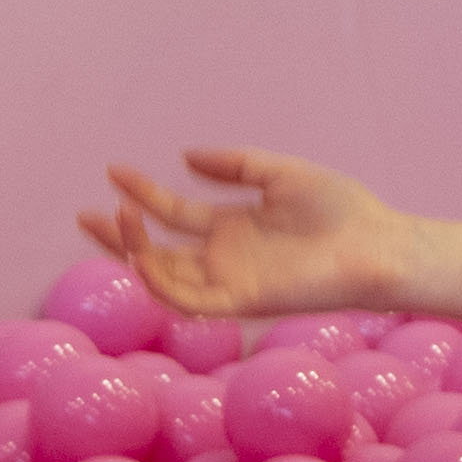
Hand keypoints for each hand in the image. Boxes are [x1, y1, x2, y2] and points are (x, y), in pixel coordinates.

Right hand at [81, 146, 411, 323]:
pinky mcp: (240, 303)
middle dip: (120, 237)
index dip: (143, 194)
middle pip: (157, 252)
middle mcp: (224, 259)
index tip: (114, 171)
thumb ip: (234, 165)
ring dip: (135, 255)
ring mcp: (230, 282)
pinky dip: (161, 283)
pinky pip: (189, 301)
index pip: (174, 215)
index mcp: (232, 230)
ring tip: (117, 219)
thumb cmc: (340, 210)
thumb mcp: (279, 174)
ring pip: (165, 278)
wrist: (376, 244)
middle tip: (86, 215)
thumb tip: (185, 158)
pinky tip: (143, 256)